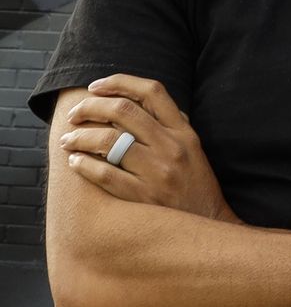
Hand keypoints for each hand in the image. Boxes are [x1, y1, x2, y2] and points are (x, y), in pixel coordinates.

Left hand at [59, 74, 239, 224]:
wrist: (208, 224)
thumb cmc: (195, 184)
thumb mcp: (193, 148)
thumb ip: (172, 125)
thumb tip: (142, 102)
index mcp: (184, 132)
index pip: (152, 92)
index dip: (120, 82)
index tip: (95, 87)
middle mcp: (172, 146)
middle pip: (124, 110)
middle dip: (90, 107)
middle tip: (74, 115)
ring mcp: (157, 172)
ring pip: (109, 140)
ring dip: (80, 137)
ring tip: (67, 140)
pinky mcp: (143, 196)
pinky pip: (105, 174)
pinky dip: (84, 165)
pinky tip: (75, 163)